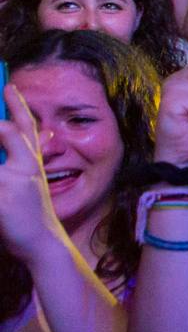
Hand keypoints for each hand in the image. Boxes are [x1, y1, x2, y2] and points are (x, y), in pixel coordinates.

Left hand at [0, 85, 65, 264]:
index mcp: (32, 162)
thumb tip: (5, 137)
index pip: (26, 126)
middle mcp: (26, 165)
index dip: (17, 105)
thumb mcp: (23, 187)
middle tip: (0, 111)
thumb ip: (13, 166)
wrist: (40, 244)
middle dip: (2, 123)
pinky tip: (0, 195)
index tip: (9, 87)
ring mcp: (13, 179)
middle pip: (7, 132)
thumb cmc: (26, 217)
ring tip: (4, 181)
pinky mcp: (3, 193)